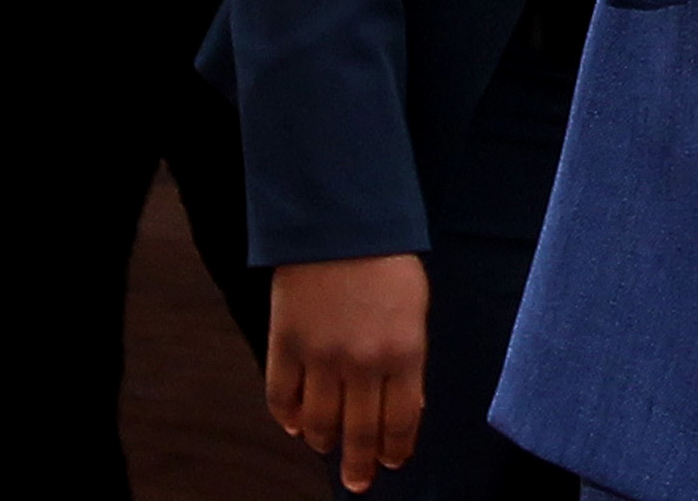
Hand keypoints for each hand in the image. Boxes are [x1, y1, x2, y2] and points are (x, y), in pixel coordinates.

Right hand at [265, 254, 426, 492]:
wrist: (340, 223)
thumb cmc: (387, 262)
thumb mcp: (416, 310)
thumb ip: (410, 360)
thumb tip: (407, 407)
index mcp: (404, 351)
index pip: (401, 420)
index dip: (396, 448)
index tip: (392, 462)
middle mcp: (362, 362)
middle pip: (359, 431)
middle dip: (360, 464)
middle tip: (358, 482)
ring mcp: (320, 357)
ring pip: (317, 422)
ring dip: (324, 441)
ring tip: (328, 447)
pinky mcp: (284, 346)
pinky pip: (281, 397)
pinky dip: (286, 418)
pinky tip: (295, 425)